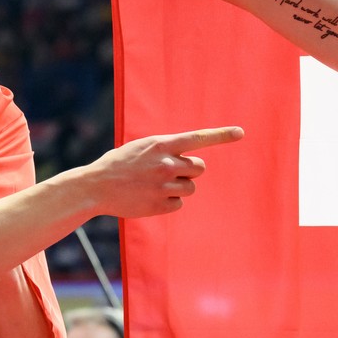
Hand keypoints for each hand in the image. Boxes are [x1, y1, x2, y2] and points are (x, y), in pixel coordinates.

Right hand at [80, 126, 243, 218]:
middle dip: (189, 170)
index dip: (222, 135)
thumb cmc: (120, 164)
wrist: (96, 187)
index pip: (198, 138)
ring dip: (179, 186)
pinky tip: (149, 197)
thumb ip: (166, 150)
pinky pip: (179, 203)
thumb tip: (190, 164)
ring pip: (191, 187)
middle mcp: (167, 163)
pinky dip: (168, 202)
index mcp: (162, 144)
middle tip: (168, 172)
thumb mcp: (143, 148)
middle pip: (199, 168)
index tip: (241, 133)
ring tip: (155, 185)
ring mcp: (165, 185)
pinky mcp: (162, 204)